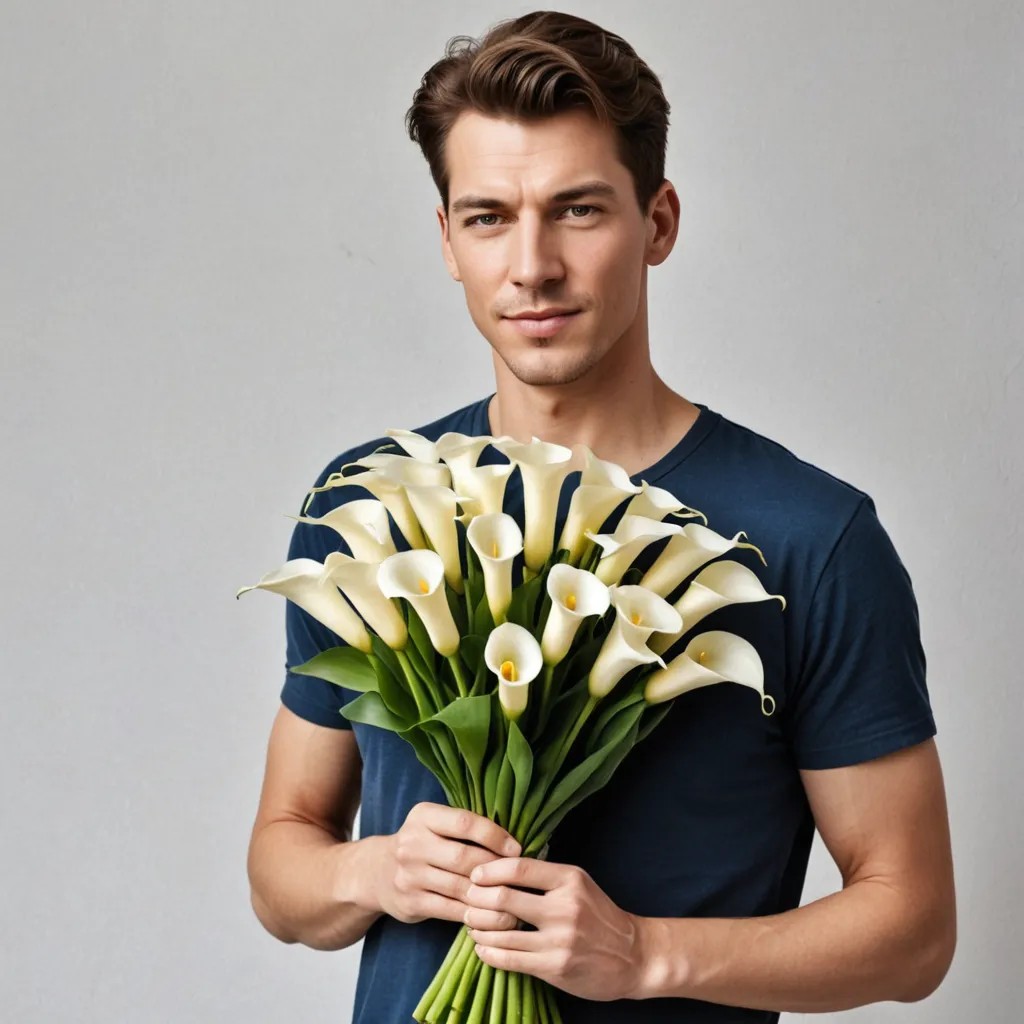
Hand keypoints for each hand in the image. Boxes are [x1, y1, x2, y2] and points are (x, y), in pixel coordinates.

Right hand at [374, 803, 521, 927]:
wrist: (375, 872)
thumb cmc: (421, 845)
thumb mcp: (434, 825)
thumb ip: (464, 829)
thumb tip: (512, 843)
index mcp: (423, 816)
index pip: (464, 822)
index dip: (494, 835)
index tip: (516, 848)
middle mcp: (412, 844)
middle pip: (464, 857)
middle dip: (495, 868)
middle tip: (517, 877)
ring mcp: (410, 875)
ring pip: (460, 887)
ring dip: (490, 895)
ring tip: (513, 899)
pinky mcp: (411, 902)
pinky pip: (451, 910)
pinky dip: (475, 914)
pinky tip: (492, 915)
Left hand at [463, 857, 645, 1001]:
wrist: (633, 956)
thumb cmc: (599, 916)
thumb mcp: (579, 884)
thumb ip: (545, 876)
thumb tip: (500, 867)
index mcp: (569, 879)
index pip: (519, 868)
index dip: (489, 870)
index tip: (475, 875)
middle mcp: (565, 907)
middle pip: (503, 898)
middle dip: (476, 900)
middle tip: (467, 901)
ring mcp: (560, 939)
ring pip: (502, 932)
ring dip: (478, 929)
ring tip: (471, 925)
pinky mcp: (555, 967)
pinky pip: (510, 959)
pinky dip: (489, 953)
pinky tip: (483, 948)